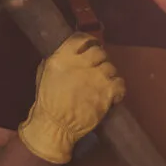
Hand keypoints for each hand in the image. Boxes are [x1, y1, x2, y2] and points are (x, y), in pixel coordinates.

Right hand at [17, 33, 124, 163]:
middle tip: (97, 69)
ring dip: (108, 75)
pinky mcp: (108, 92)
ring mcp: (97, 78)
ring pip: (111, 68)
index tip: (92, 47)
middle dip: (100, 60)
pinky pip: (120, 83)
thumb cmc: (47, 102)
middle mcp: (82, 64)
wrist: (55, 126)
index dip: (90, 42)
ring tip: (102, 84)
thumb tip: (68, 54)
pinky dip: (118, 88)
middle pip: (100, 52)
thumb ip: (58, 61)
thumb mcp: (44, 74)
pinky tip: (112, 94)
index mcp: (63, 57)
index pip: (83, 39)